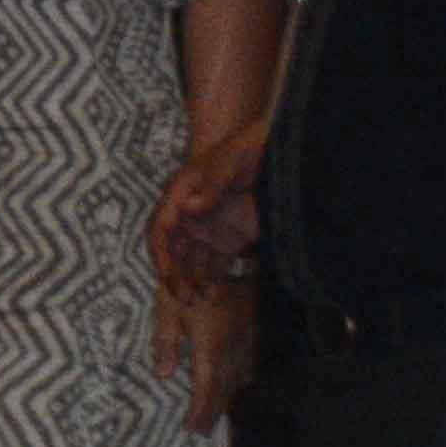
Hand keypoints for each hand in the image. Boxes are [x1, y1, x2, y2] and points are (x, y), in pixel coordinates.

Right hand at [150, 123, 266, 286]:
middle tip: (184, 297)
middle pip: (172, 250)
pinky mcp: (228, 239)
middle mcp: (191, 212)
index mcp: (184, 190)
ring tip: (200, 300)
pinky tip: (216, 292)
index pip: (161, 226)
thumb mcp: (233, 159)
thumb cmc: (254, 146)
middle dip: (174, 275)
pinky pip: (213, 264)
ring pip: (190, 261)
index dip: (160, 253)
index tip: (167, 275)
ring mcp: (210, 227)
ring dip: (191, 281)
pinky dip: (211, 279)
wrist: (285, 153)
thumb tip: (189, 207)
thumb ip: (212, 183)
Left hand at [154, 269, 256, 433]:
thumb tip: (163, 374)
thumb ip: (166, 342)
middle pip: (225, 387)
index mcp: (209, 345)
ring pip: (240, 375)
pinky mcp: (254, 324)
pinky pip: (251, 358)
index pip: (206, 387)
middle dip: (214, 410)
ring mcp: (246, 335)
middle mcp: (232, 346)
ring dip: (229, 396)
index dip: (200, 411)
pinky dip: (243, 375)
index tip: (193, 429)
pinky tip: (242, 380)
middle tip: (205, 430)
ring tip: (218, 413)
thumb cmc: (188, 277)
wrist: (223, 249)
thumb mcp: (168, 307)